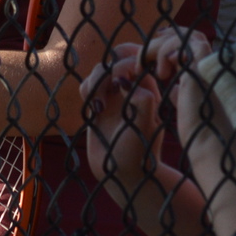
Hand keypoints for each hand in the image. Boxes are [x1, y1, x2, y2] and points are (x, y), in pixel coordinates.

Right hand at [81, 43, 164, 183]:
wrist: (124, 176)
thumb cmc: (140, 154)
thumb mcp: (145, 128)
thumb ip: (142, 102)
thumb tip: (128, 83)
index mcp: (148, 89)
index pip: (137, 60)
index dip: (127, 63)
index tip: (121, 82)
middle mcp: (131, 89)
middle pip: (115, 60)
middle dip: (108, 70)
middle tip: (108, 89)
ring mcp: (113, 97)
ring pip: (99, 71)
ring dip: (95, 82)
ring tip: (98, 106)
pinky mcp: (98, 105)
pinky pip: (88, 87)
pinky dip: (87, 91)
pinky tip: (94, 110)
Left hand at [144, 26, 218, 152]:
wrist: (210, 146)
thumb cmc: (200, 132)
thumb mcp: (184, 105)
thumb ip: (180, 92)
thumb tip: (172, 85)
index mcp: (205, 70)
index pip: (187, 42)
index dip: (166, 43)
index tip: (147, 57)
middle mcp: (211, 63)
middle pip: (187, 34)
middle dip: (161, 40)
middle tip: (143, 57)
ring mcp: (210, 64)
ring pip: (185, 36)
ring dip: (159, 47)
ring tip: (146, 69)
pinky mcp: (204, 68)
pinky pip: (186, 44)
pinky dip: (167, 52)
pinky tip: (161, 74)